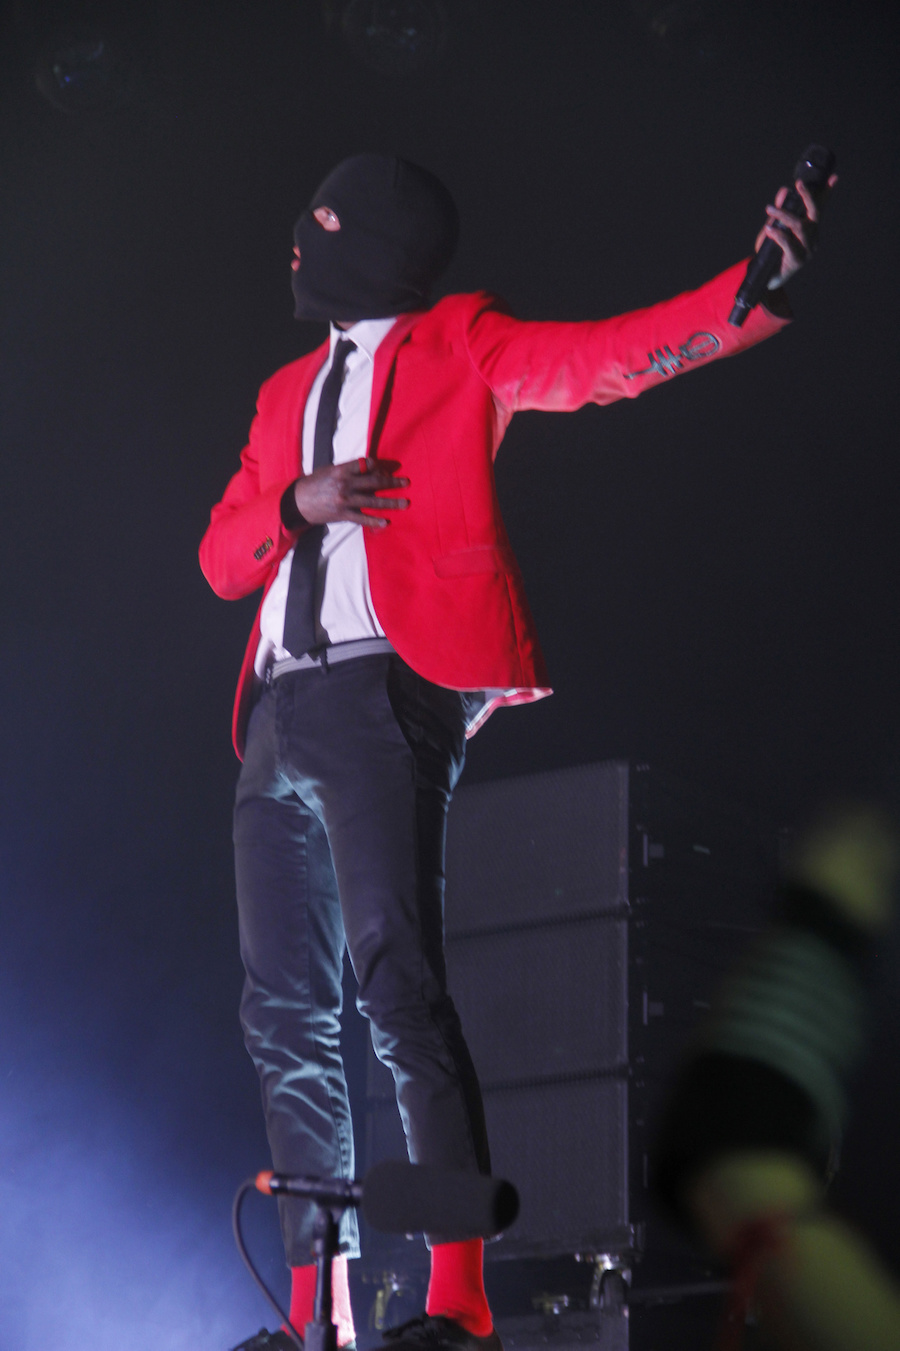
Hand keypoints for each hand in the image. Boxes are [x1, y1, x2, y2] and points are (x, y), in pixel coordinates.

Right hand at [293, 457, 408, 529]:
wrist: (298, 502)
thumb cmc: (314, 484)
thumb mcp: (329, 471)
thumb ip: (348, 470)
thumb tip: (368, 468)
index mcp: (342, 470)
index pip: (366, 464)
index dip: (378, 466)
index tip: (386, 470)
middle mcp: (345, 484)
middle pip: (374, 481)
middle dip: (392, 482)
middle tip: (406, 482)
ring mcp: (345, 500)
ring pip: (373, 501)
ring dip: (391, 502)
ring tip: (405, 503)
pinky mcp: (343, 514)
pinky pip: (362, 518)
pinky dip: (374, 520)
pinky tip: (386, 522)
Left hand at [755, 172, 837, 286]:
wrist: (765, 278)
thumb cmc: (771, 252)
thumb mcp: (774, 228)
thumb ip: (779, 212)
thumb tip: (784, 191)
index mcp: (810, 230)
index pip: (819, 209)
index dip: (826, 194)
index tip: (834, 178)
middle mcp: (812, 238)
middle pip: (814, 214)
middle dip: (808, 197)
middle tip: (799, 184)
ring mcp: (807, 251)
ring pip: (800, 226)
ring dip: (784, 215)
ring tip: (769, 209)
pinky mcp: (797, 261)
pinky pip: (789, 243)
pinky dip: (778, 234)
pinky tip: (769, 230)